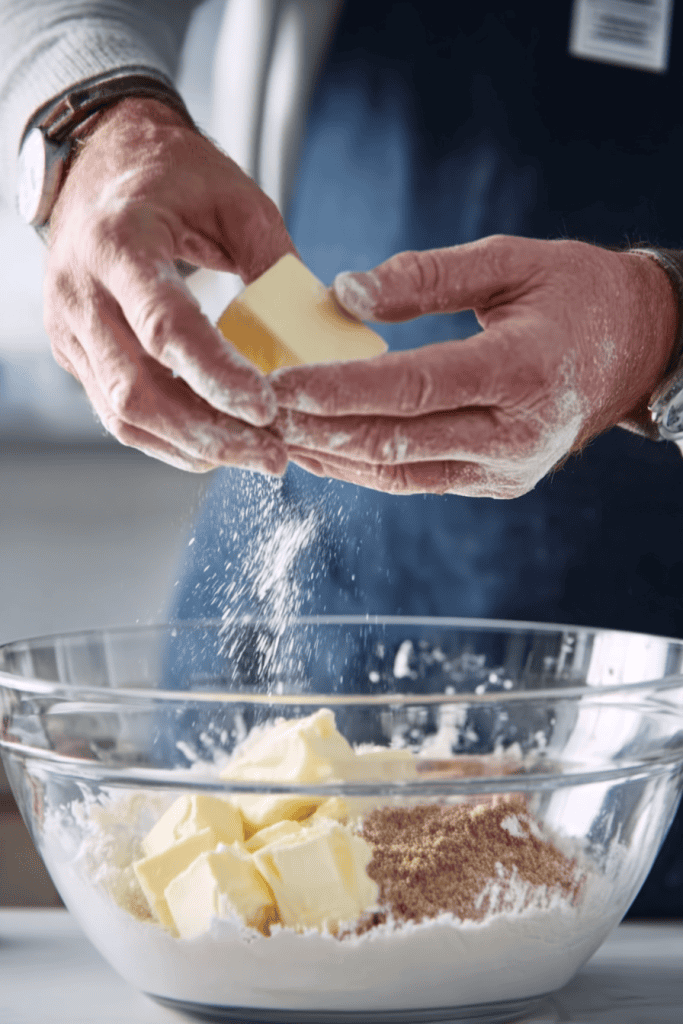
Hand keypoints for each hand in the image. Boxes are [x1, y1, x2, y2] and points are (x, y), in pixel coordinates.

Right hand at [45, 97, 294, 472]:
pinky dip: (168, 436)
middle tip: (272, 454)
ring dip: (191, 446)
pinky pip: (118, 412)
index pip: (165, 327)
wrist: (100, 164)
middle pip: (137, 390)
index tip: (267, 410)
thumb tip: (313, 329)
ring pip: (124, 414)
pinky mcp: (75, 353)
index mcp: (119, 243)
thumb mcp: (235, 198)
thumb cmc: (170, 175)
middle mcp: (81, 291)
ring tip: (252, 454)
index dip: (216, 377)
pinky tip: (214, 443)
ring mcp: (70, 328)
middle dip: (209, 433)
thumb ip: (274, 259)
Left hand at [272, 235, 677, 496]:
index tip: (284, 384)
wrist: (635, 350)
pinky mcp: (494, 482)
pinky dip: (365, 465)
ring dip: (333, 456)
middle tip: (261, 413)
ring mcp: (506, 469)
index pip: (416, 388)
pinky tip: (323, 447)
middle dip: (321, 430)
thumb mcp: (511, 261)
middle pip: (399, 442)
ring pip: (401, 474)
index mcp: (524, 371)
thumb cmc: (576, 296)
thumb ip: (427, 276)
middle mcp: (516, 434)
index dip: (344, 390)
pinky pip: (416, 480)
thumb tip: (346, 293)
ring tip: (277, 432)